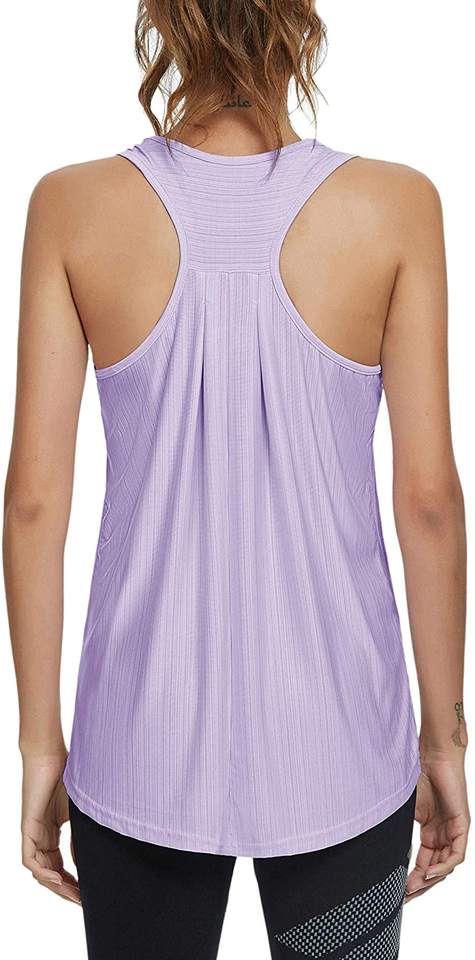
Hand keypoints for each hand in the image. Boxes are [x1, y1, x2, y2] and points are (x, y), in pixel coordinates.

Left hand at [21, 752, 80, 904]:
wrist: (51, 755)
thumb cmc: (67, 776)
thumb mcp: (79, 812)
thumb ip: (81, 835)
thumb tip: (87, 860)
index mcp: (51, 833)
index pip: (59, 867)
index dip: (72, 882)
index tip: (87, 893)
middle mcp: (40, 837)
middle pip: (49, 875)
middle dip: (66, 890)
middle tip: (83, 901)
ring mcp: (32, 833)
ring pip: (39, 871)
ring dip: (55, 886)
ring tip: (73, 895)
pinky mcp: (27, 828)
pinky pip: (29, 859)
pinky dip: (43, 872)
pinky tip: (58, 878)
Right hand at [405, 751, 469, 902]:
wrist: (431, 754)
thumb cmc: (416, 775)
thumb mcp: (404, 810)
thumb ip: (398, 830)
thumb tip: (376, 847)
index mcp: (431, 832)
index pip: (423, 863)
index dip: (412, 879)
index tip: (399, 891)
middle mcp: (443, 835)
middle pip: (435, 870)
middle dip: (420, 886)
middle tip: (405, 897)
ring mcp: (454, 831)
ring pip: (446, 867)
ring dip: (430, 880)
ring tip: (412, 888)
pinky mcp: (462, 825)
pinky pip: (456, 855)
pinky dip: (443, 867)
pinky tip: (428, 873)